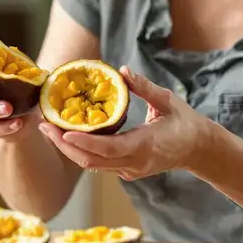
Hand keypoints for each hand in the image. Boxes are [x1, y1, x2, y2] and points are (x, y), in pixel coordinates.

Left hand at [39, 66, 211, 180]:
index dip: (83, 142)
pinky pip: (100, 163)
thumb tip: (123, 71)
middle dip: (64, 146)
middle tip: (43, 126)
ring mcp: (130, 170)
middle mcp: (134, 163)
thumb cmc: (186, 122)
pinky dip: (82, 151)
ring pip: (92, 164)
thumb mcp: (168, 101)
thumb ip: (145, 87)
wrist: (200, 150)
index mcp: (145, 145)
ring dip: (69, 149)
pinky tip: (67, 135)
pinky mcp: (127, 170)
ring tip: (49, 129)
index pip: (108, 149)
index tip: (62, 132)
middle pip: (91, 161)